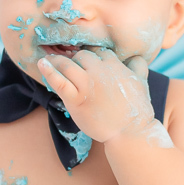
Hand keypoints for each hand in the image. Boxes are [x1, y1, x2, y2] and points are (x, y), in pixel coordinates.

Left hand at [38, 48, 155, 142]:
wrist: (131, 132)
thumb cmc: (136, 110)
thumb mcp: (142, 83)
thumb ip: (139, 67)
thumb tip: (137, 57)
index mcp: (115, 65)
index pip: (98, 51)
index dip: (90, 55)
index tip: (83, 59)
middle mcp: (100, 71)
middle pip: (81, 55)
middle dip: (75, 58)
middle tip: (67, 64)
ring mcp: (87, 85)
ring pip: (68, 64)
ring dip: (57, 61)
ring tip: (48, 59)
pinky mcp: (76, 99)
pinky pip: (59, 81)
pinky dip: (48, 71)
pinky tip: (41, 64)